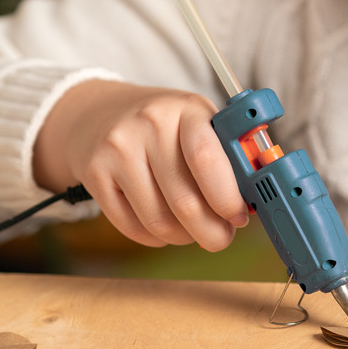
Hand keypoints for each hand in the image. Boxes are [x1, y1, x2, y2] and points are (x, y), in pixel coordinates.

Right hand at [33, 80, 248, 249]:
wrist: (99, 113)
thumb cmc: (165, 126)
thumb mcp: (200, 122)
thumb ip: (228, 157)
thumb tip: (251, 204)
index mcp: (187, 109)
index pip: (207, 158)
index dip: (227, 198)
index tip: (239, 216)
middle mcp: (150, 125)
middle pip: (185, 202)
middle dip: (212, 231)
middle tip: (221, 237)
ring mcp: (118, 149)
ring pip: (160, 222)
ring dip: (184, 237)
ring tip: (192, 229)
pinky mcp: (96, 174)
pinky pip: (134, 228)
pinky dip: (157, 238)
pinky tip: (165, 227)